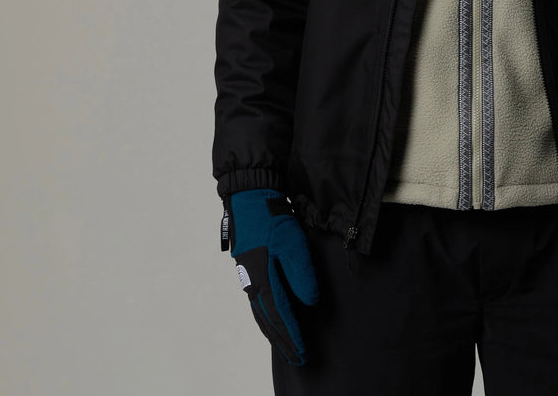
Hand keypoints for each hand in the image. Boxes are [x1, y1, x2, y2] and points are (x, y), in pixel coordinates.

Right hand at [225, 188, 319, 364]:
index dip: (292, 335)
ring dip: (273, 332)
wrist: (250, 200)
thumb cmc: (273, 220)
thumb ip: (301, 275)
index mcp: (263, 280)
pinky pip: (257, 302)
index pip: (280, 316)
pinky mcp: (249, 270)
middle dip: (283, 341)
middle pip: (268, 321)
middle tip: (296, 358)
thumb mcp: (293, 245)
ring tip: (284, 346)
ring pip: (261, 314)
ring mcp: (248, 277)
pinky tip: (271, 319)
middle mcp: (253, 284)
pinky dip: (265, 317)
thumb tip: (309, 303)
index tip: (303, 352)